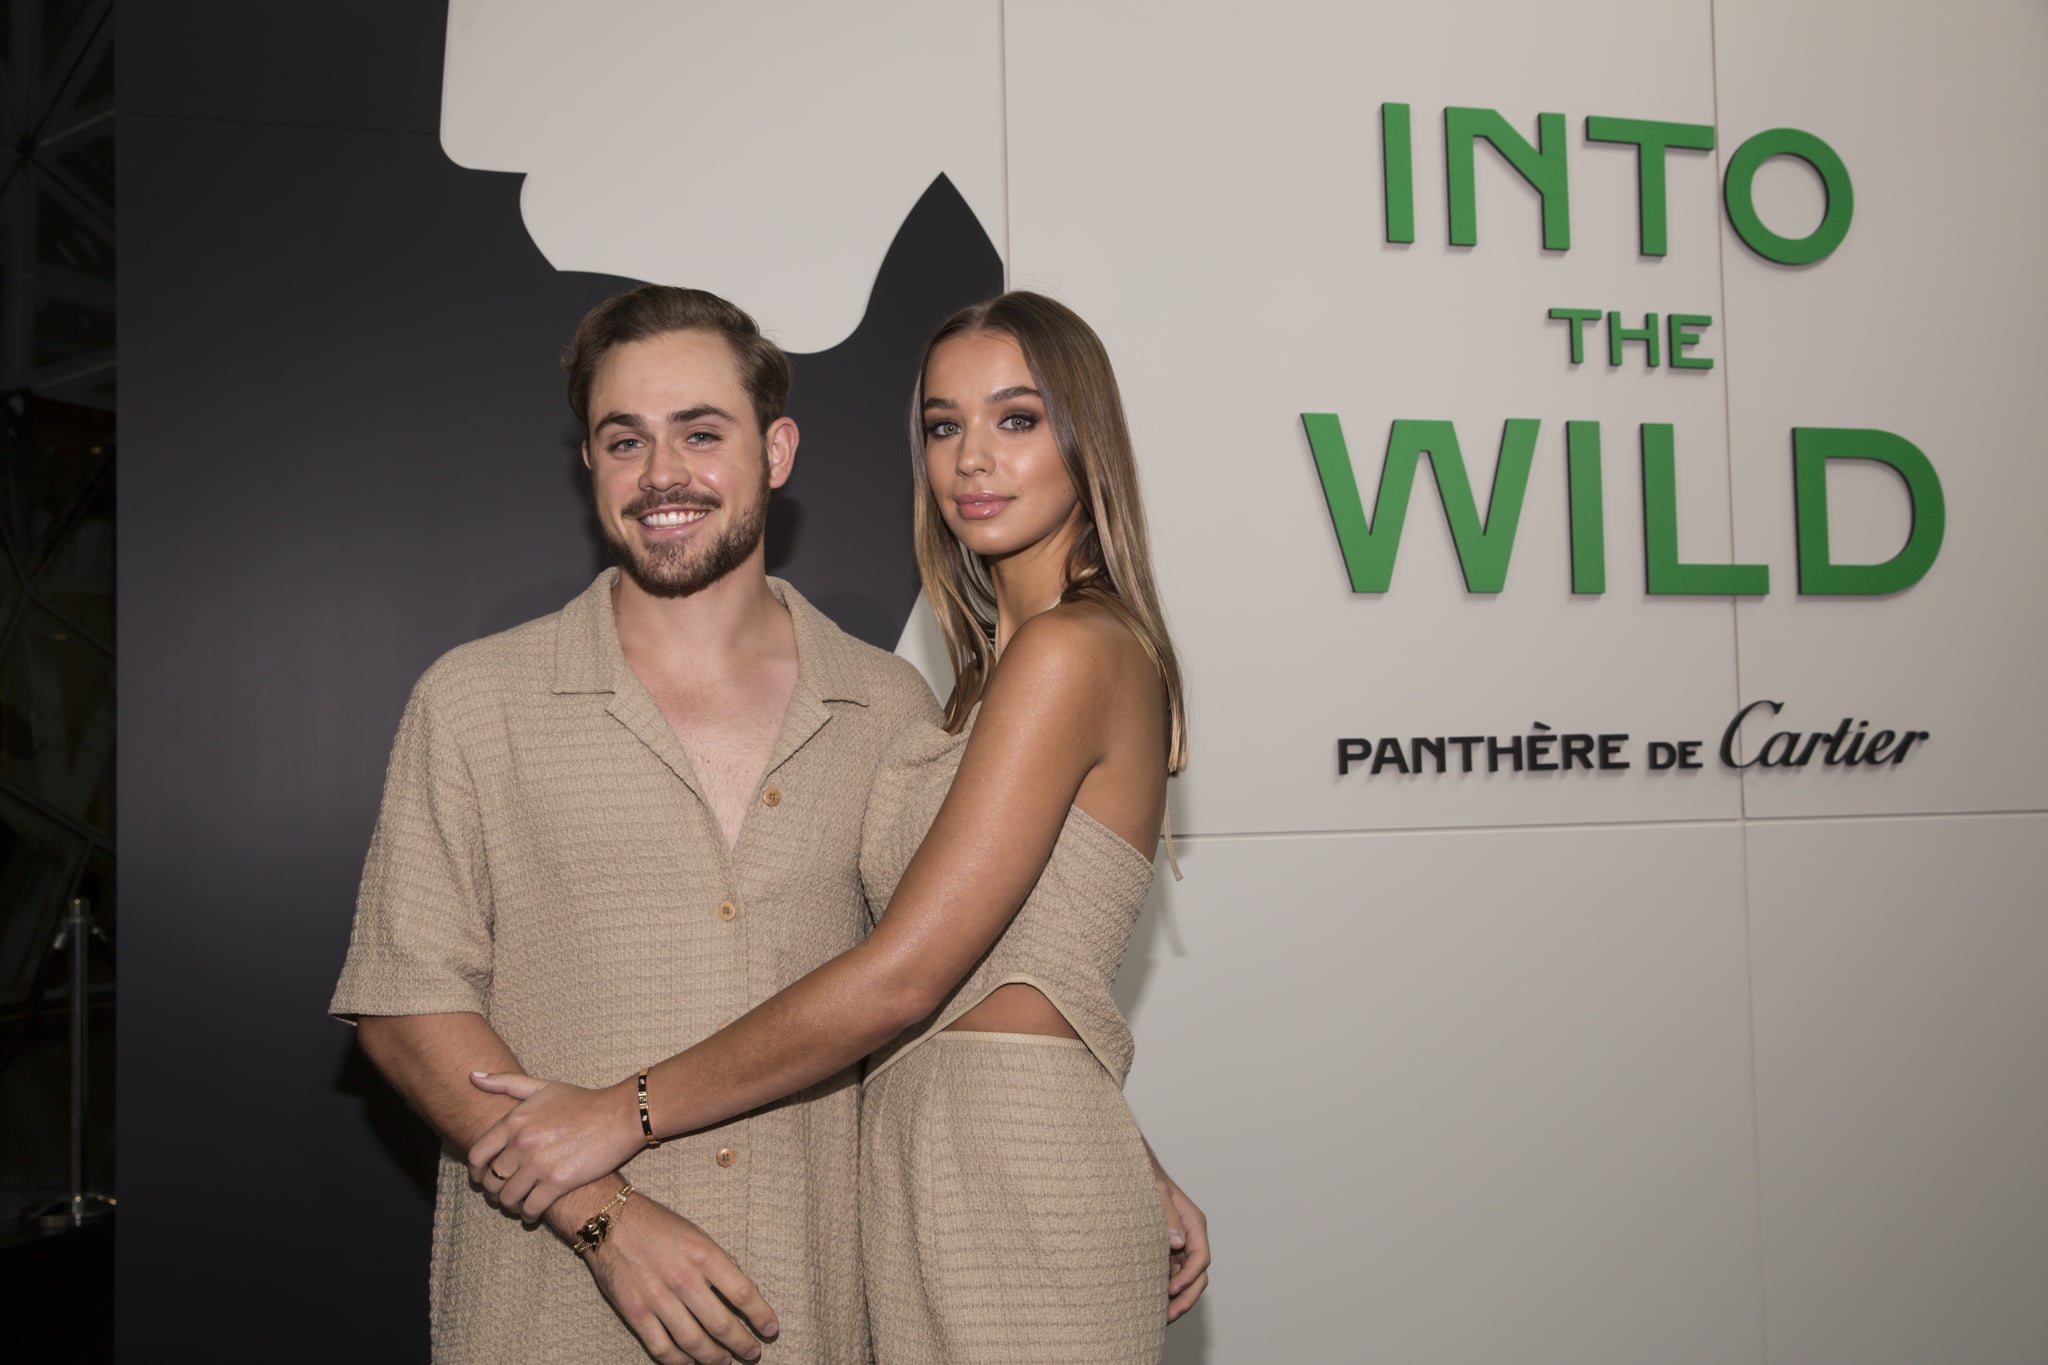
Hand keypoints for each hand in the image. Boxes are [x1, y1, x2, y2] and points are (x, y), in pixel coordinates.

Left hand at [466, 1070, 641, 1220]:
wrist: (619, 1116)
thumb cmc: (582, 1101)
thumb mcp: (543, 1086)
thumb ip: (505, 1082)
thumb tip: (473, 1076)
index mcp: (514, 1121)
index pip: (478, 1155)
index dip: (476, 1171)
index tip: (482, 1178)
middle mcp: (522, 1143)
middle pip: (492, 1180)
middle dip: (493, 1191)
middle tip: (502, 1194)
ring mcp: (539, 1164)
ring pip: (508, 1197)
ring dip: (510, 1205)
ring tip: (518, 1205)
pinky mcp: (558, 1182)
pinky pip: (531, 1208)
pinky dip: (529, 1215)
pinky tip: (533, 1213)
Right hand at [576, 1190, 779, 1364]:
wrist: (610, 1222)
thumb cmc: (658, 1225)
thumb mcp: (697, 1234)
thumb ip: (720, 1262)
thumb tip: (745, 1289)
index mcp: (704, 1255)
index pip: (743, 1293)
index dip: (761, 1316)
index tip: (771, 1329)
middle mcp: (683, 1279)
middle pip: (721, 1324)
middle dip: (742, 1344)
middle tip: (753, 1353)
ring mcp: (657, 1298)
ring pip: (693, 1342)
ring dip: (714, 1358)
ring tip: (725, 1362)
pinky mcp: (635, 1313)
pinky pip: (661, 1348)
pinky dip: (679, 1361)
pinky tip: (691, 1363)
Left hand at [1153, 1163, 1210, 1322]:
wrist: (1129, 1173)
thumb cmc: (1145, 1177)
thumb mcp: (1155, 1190)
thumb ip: (1167, 1214)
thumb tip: (1177, 1242)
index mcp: (1193, 1223)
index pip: (1201, 1256)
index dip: (1189, 1276)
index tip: (1172, 1288)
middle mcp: (1189, 1238)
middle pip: (1198, 1275)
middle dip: (1186, 1297)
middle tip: (1167, 1314)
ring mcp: (1178, 1248)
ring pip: (1185, 1280)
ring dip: (1176, 1299)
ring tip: (1159, 1318)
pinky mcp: (1165, 1255)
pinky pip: (1170, 1277)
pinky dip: (1164, 1292)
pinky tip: (1151, 1304)